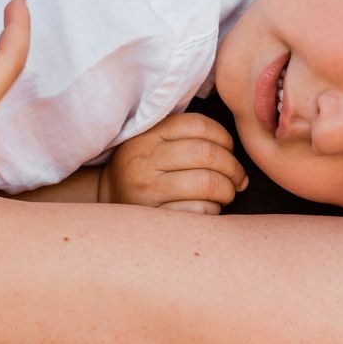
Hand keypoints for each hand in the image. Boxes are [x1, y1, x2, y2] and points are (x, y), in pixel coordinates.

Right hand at [102, 112, 248, 214]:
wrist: (105, 200)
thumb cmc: (142, 169)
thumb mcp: (152, 142)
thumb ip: (182, 134)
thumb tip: (231, 146)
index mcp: (148, 135)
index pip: (198, 125)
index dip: (224, 137)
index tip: (229, 150)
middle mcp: (144, 160)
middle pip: (207, 154)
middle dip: (233, 167)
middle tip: (237, 178)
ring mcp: (147, 191)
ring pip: (207, 183)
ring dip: (227, 190)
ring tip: (226, 193)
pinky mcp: (154, 218)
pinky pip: (199, 211)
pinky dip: (213, 210)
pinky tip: (209, 209)